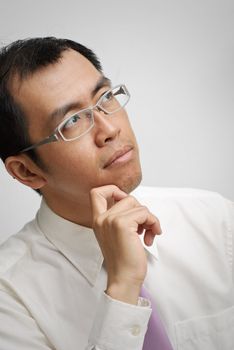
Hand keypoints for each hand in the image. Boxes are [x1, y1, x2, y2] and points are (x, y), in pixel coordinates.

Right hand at [90, 185, 161, 303]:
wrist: (124, 279)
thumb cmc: (124, 260)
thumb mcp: (116, 235)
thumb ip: (119, 217)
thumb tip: (134, 203)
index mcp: (98, 220)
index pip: (96, 192)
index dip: (113, 190)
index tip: (126, 203)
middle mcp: (101, 218)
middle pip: (127, 198)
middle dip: (141, 211)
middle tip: (144, 227)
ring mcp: (110, 220)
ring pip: (138, 204)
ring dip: (149, 219)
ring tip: (149, 234)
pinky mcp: (122, 224)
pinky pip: (144, 213)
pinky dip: (153, 223)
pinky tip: (150, 238)